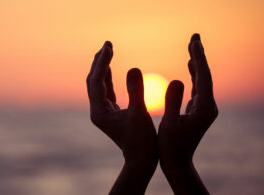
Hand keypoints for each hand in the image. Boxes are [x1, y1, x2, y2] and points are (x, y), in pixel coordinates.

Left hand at [87, 41, 156, 193]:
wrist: (141, 160)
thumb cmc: (142, 141)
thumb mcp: (140, 114)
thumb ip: (136, 91)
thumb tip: (133, 67)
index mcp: (99, 112)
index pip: (96, 81)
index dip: (102, 63)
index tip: (109, 47)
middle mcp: (97, 111)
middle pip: (93, 81)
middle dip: (99, 62)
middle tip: (107, 44)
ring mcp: (102, 112)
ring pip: (98, 85)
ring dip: (103, 68)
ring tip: (107, 50)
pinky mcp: (110, 113)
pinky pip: (106, 91)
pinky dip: (108, 78)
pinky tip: (110, 69)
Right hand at [158, 34, 217, 193]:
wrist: (177, 163)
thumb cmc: (171, 147)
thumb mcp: (170, 125)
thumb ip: (173, 102)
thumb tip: (177, 79)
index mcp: (204, 108)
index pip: (203, 77)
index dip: (198, 58)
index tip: (193, 42)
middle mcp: (208, 106)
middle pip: (205, 75)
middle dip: (199, 56)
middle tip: (194, 38)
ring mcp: (205, 108)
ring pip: (202, 80)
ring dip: (197, 63)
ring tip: (192, 47)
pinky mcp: (199, 110)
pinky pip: (198, 87)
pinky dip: (195, 74)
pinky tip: (191, 66)